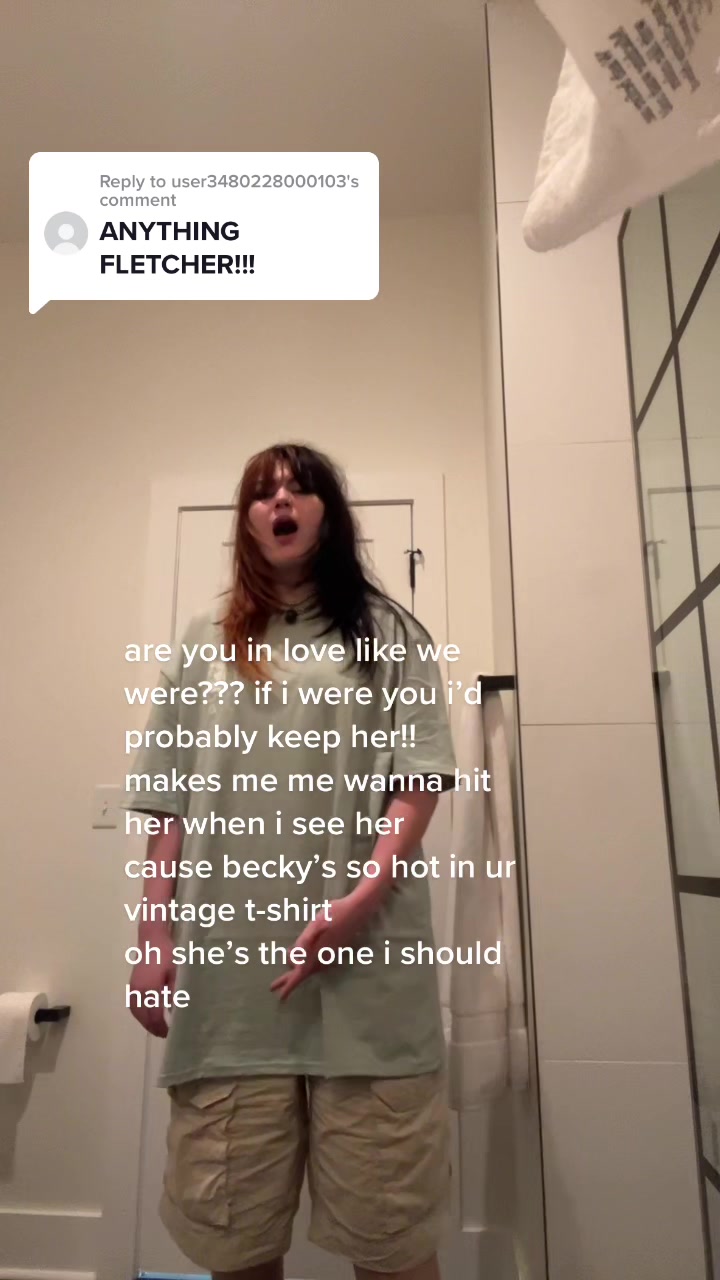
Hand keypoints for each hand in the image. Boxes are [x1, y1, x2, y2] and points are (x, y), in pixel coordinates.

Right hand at [128, 932, 175, 1037]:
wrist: (153, 939)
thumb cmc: (169, 955)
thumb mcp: (178, 974)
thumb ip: (178, 994)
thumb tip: (178, 1013)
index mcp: (149, 990)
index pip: (154, 1017)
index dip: (163, 1028)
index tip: (173, 1034)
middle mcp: (137, 992)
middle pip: (144, 1018)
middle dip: (154, 1028)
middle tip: (167, 1034)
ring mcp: (133, 988)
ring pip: (137, 1013)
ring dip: (147, 1022)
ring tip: (159, 1028)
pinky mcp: (132, 985)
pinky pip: (135, 1006)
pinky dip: (142, 1014)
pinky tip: (151, 1015)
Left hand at [270, 886, 383, 1000]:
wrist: (356, 911)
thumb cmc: (334, 914)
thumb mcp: (315, 924)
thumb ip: (304, 942)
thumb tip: (294, 960)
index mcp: (317, 953)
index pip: (300, 974)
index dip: (289, 986)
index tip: (280, 997)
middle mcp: (323, 958)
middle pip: (302, 973)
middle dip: (288, 980)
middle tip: (273, 987)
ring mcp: (329, 956)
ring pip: (309, 967)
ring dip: (297, 968)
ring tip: (286, 965)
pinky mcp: (333, 951)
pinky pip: (316, 962)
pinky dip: (306, 961)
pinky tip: (303, 956)